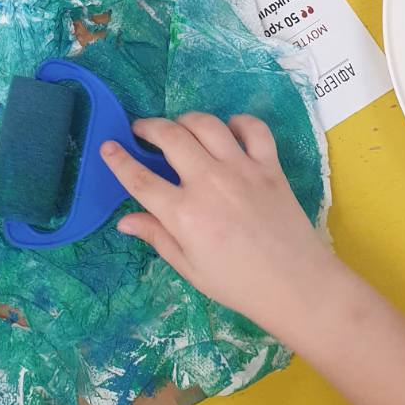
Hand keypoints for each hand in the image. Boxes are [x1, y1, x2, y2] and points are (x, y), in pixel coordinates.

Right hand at [103, 113, 338, 340]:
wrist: (296, 285)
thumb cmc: (238, 284)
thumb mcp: (190, 268)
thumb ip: (158, 237)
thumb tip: (125, 220)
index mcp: (184, 214)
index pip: (140, 180)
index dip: (118, 160)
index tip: (108, 146)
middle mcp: (209, 183)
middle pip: (170, 137)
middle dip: (148, 127)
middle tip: (142, 131)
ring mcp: (241, 170)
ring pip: (206, 124)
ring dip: (186, 120)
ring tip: (179, 128)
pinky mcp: (269, 165)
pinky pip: (253, 128)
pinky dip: (239, 122)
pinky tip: (229, 130)